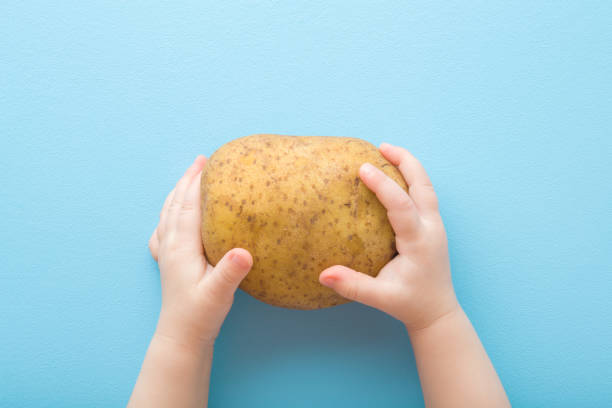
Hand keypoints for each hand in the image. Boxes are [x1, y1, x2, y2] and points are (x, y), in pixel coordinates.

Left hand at [148, 156, 252, 348]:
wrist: (181, 337)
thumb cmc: (200, 316)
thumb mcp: (219, 295)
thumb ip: (230, 272)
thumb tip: (244, 251)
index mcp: (183, 247)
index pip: (190, 207)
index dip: (199, 183)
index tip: (210, 163)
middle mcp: (171, 246)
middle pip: (176, 204)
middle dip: (188, 180)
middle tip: (202, 160)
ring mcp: (167, 254)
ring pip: (168, 213)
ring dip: (178, 192)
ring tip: (188, 177)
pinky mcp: (168, 263)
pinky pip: (164, 229)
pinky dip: (169, 213)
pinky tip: (172, 215)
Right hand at [319, 143, 458, 331]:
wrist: (437, 312)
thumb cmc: (409, 304)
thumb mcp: (380, 298)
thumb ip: (353, 286)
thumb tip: (324, 275)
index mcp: (419, 242)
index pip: (401, 205)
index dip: (383, 185)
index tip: (363, 167)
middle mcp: (431, 229)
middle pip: (423, 185)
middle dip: (405, 161)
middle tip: (381, 146)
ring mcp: (435, 226)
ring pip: (427, 187)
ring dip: (409, 167)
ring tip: (387, 152)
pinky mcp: (432, 227)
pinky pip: (424, 195)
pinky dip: (411, 179)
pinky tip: (395, 176)